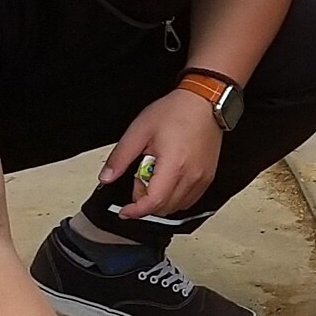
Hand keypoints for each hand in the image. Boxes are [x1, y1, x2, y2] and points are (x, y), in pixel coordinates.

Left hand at [99, 89, 223, 219]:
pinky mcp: (208, 177)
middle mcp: (191, 176)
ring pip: (177, 207)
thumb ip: (120, 157)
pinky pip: (189, 200)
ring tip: (155, 176)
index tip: (125, 211)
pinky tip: (168, 179)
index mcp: (174, 165)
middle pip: (164, 208)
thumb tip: (106, 177)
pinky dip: (175, 197)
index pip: (153, 202)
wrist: (204, 103)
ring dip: (160, 200)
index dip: (135, 211)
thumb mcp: (139, 131)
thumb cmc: (176, 112)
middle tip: (139, 179)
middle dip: (145, 201)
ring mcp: (202, 179)